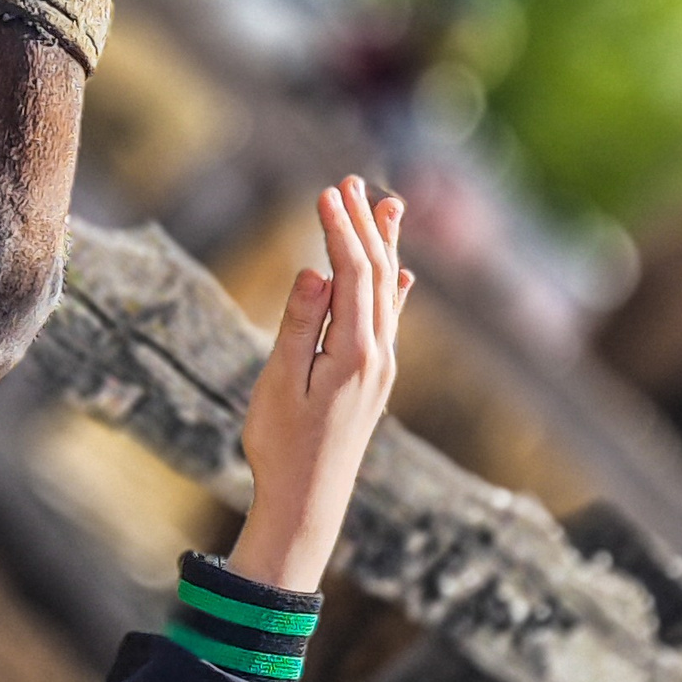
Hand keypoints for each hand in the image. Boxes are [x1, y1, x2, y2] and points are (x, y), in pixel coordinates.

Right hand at [229, 179, 410, 596]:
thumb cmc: (282, 446)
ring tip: (386, 204)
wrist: (308, 503)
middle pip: (378, 275)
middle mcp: (378, 356)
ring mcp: (381, 367)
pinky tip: (403, 273)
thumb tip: (313, 271)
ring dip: (384, 246)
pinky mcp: (374, 378)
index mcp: (353, 353)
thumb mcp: (279, 385)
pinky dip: (394, 286)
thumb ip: (298, 325)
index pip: (353, 274)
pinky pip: (391, 317)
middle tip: (350, 179)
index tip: (325, 191)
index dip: (340, 229)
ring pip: (389, 292)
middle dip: (364, 224)